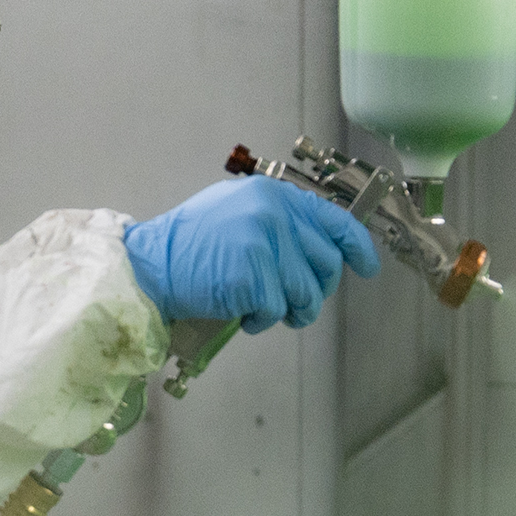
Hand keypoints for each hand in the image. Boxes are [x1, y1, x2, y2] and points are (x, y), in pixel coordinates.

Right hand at [123, 176, 379, 334]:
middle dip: (315, 292)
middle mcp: (274, 213)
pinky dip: (259, 321)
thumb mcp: (238, 213)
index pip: (334, 220)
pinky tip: (237, 312)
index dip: (357, 247)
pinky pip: (275, 311)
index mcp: (274, 194)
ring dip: (286, 312)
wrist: (148, 264)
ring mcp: (263, 243)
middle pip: (326, 264)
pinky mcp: (251, 275)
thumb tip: (321, 249)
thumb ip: (280, 223)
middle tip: (293, 305)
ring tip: (259, 310)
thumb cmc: (191, 246)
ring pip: (305, 294)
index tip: (367, 267)